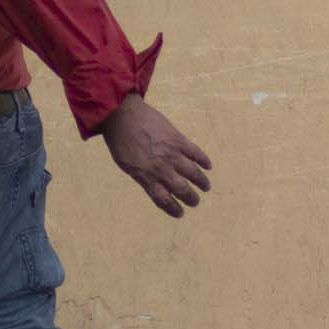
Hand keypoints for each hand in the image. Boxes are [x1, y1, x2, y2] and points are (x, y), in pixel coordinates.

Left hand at [97, 97, 214, 218]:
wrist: (121, 115)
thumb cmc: (119, 141)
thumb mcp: (126, 165)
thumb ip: (142, 176)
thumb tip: (156, 185)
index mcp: (146, 177)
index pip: (164, 200)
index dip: (174, 209)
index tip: (180, 213)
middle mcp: (161, 168)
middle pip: (182, 189)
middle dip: (191, 198)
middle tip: (195, 201)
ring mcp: (172, 153)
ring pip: (193, 173)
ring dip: (201, 182)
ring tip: (206, 187)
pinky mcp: (178, 139)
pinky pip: (196, 152)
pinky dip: (204, 160)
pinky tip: (208, 166)